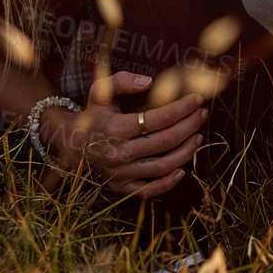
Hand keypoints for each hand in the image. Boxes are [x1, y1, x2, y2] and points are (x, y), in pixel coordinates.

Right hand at [54, 71, 208, 197]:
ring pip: (162, 165)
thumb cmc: (94, 114)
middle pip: (165, 140)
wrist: (71, 143)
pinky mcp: (120, 187)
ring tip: (198, 137)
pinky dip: (168, 183)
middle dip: (189, 125)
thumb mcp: (100, 91)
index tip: (197, 99)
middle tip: (202, 115)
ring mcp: (119, 173)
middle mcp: (117, 153)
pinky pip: (149, 190)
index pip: (159, 118)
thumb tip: (149, 82)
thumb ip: (122, 81)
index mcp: (115, 128)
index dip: (182, 108)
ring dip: (186, 151)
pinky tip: (182, 170)